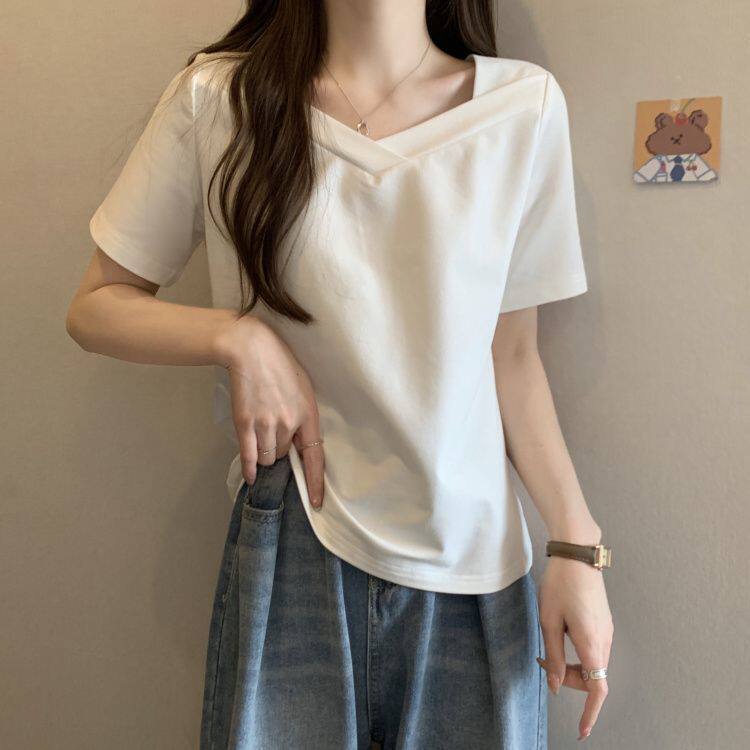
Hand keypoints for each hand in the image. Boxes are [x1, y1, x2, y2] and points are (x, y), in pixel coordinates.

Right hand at [214, 314, 325, 507]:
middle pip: (284, 455)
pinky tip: (251, 477)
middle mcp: (288, 424)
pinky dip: (249, 469)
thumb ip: (304, 416)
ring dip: (265, 453)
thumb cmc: (281, 365)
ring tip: (261, 431)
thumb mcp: (304, 389)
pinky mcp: (245, 423)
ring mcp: (265, 425)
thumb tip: (300, 442)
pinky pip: (248, 455)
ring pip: (267, 457)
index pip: (315, 457)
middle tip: (274, 429)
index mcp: (308, 415)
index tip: (316, 502)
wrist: (251, 349)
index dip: (316, 482)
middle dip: (280, 449)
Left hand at [537, 555, 613, 740]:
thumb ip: (554, 656)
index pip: (598, 689)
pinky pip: (594, 648)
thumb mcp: (549, 621)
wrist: (577, 554)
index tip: (582, 730)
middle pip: (593, 677)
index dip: (590, 713)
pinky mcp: (603, 621)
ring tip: (547, 649)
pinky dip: (578, 652)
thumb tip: (555, 685)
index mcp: (592, 643)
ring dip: (572, 666)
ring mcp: (607, 630)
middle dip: (569, 680)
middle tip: (542, 663)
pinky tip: (560, 636)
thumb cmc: (561, 584)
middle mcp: (605, 640)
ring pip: (594, 663)